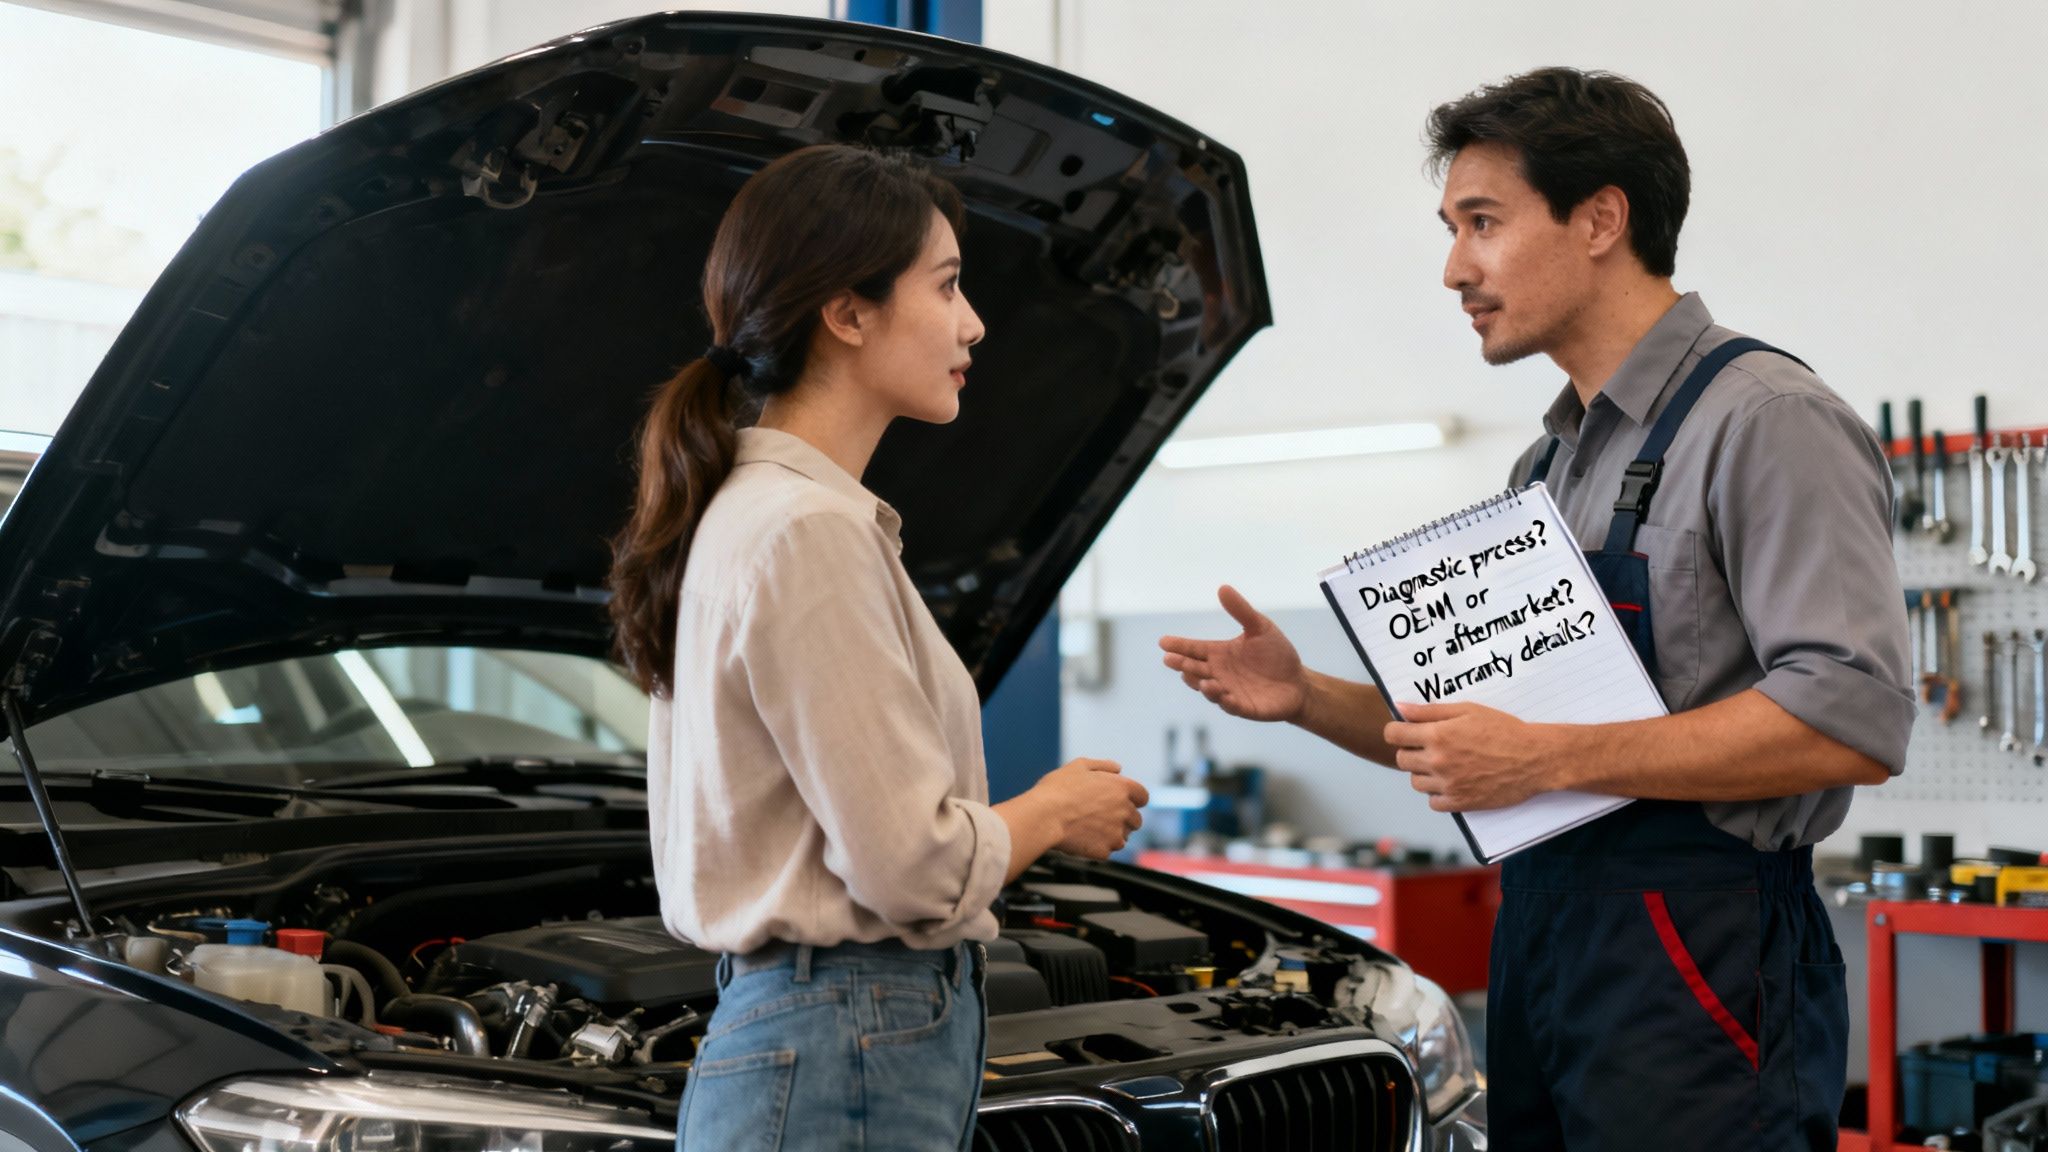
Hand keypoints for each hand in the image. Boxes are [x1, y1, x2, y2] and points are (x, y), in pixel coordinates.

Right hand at [1035, 758, 1148, 858]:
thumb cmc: (1057, 790)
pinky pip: (1106, 850)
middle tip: (1100, 816)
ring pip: (1123, 837)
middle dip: (1122, 818)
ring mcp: (1116, 833)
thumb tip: (1117, 769)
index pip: (1142, 796)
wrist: (1043, 817)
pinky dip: (1098, 846)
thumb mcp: (1079, 766)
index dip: (1132, 799)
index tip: (1121, 801)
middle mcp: (1124, 811)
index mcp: (1122, 788)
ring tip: (1088, 828)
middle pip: (1135, 820)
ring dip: (1111, 834)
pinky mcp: (1105, 851)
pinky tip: (1082, 838)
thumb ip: (1103, 766)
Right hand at [1159, 585, 1308, 722]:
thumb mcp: (1260, 627)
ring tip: (1202, 680)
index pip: (1195, 649)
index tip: (1163, 641)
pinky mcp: (1244, 708)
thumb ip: (1241, 611)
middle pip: (1196, 670)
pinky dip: (1226, 702)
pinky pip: (1232, 706)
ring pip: (1210, 691)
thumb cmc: (1276, 654)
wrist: (1298, 682)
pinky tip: (1223, 694)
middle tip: (1170, 659)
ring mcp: (1230, 692)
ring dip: (1204, 686)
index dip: (1179, 646)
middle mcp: (1220, 674)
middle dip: (1183, 665)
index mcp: (1219, 654)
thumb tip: (1222, 587)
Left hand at [1382, 701, 1559, 811]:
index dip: (1397, 731)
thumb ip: (1430, 710)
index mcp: (1437, 735)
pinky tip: (1452, 782)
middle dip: (1411, 751)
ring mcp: (1448, 785)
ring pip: (1415, 782)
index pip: (1393, 735)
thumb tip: (1400, 708)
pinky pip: (1433, 802)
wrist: (1535, 758)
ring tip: (1444, 764)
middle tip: (1430, 747)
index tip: (1406, 731)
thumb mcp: (1468, 710)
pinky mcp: (1460, 803)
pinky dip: (1438, 794)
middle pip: (1401, 759)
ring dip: (1424, 773)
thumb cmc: (1504, 730)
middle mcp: (1438, 762)